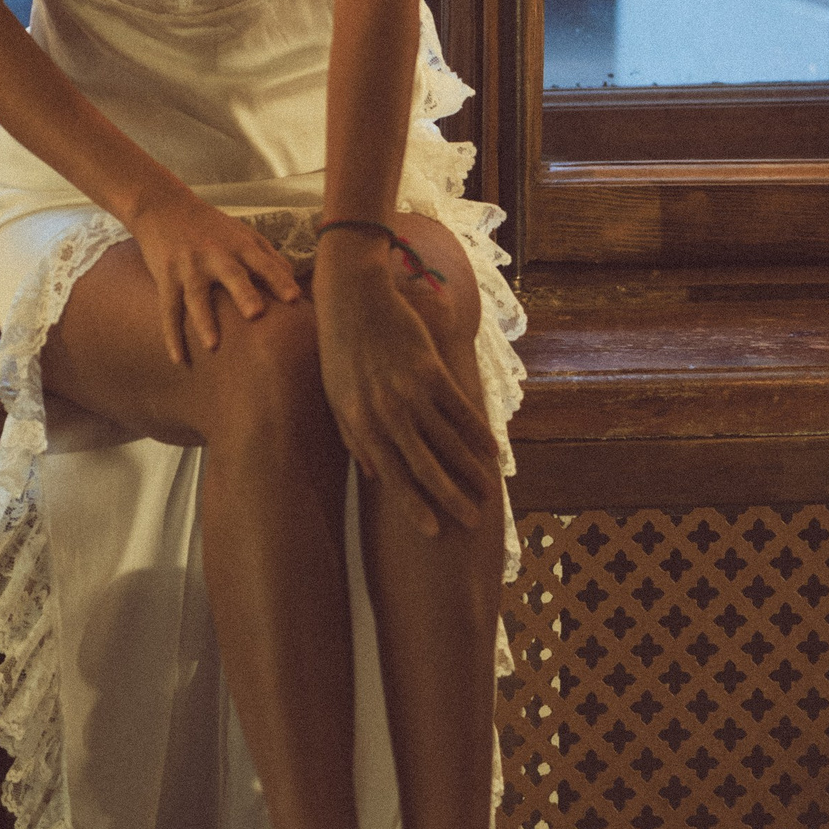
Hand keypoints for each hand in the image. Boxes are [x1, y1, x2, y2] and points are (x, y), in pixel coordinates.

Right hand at [131, 189, 302, 367]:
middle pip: (231, 275)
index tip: (295, 298)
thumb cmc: (210, 224)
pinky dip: (172, 337)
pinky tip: (179, 360)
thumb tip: (294, 281)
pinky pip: (168, 310)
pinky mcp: (166, 278)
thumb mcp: (242, 232)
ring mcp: (188, 267)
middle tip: (256, 314)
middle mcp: (215, 255)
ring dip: (205, 321)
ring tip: (213, 346)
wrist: (163, 207)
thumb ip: (268, 256)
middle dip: (243, 294)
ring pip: (197, 296)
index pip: (262, 262)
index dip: (278, 280)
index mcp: (238, 245)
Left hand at [312, 237, 498, 538]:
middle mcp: (386, 412)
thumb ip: (354, 438)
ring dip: (471, 468)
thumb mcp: (336, 397)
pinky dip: (478, 430)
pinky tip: (493, 448)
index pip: (391, 476)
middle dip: (451, 498)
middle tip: (473, 522)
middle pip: (425, 466)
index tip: (433, 532)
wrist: (352, 296)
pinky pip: (460, 407)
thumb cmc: (339, 349)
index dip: (414, 506)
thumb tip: (374, 476)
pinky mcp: (431, 368)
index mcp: (359, 424)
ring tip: (488, 490)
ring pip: (448, 440)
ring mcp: (410, 390)